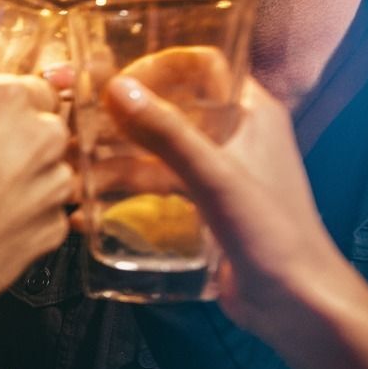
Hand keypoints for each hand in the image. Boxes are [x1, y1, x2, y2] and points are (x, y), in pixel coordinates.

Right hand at [0, 40, 72, 303]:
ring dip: (21, 175)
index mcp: (5, 99)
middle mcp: (41, 139)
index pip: (30, 85)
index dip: (0, 105)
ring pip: (48, 168)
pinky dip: (22, 214)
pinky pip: (45, 211)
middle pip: (43, 125)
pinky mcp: (52, 229)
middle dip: (14, 138)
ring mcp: (52, 188)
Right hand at [90, 72, 333, 336]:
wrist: (295, 303)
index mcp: (251, 113)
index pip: (201, 65)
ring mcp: (217, 173)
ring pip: (157, 150)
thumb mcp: (215, 177)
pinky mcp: (202, 207)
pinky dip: (124, 191)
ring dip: (115, 157)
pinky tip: (89, 208)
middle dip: (122, 116)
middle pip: (170, 108)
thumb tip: (117, 88)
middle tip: (78, 122)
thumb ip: (167, 133)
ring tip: (72, 168)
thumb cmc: (273, 234)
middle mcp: (234, 136)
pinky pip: (156, 186)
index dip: (157, 65)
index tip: (114, 80)